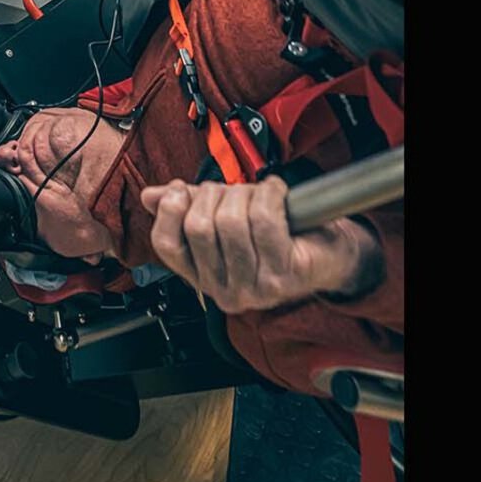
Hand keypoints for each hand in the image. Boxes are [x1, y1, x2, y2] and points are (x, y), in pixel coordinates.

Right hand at [140, 176, 379, 313]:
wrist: (329, 253)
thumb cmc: (278, 235)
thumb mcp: (225, 221)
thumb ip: (186, 209)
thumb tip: (151, 196)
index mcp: (203, 279)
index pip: (166, 245)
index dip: (171, 209)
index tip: (184, 189)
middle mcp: (224, 292)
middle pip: (199, 226)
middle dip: (215, 193)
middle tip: (233, 189)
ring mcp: (254, 289)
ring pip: (231, 222)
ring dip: (245, 193)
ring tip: (258, 192)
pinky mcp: (282, 276)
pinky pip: (264, 221)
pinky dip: (269, 194)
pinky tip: (276, 191)